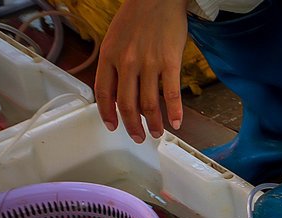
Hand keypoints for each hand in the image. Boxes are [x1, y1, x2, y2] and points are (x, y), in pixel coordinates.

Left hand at [95, 0, 188, 141]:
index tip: (113, 127)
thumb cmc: (137, 17)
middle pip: (127, 104)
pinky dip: (175, 112)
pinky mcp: (170, 62)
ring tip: (157, 133)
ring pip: (149, 104)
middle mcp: (127, 62)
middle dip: (132, 126)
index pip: (104, 93)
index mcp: (110, 56)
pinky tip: (177, 122)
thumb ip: (115, 63)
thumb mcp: (115, 38)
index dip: (107, 114)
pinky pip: (171, 94)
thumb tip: (120, 90)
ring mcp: (149, 63)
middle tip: (138, 137)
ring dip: (154, 123)